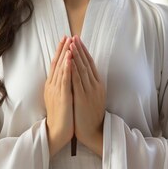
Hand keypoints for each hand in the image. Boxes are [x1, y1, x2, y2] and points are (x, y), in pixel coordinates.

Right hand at [44, 36, 73, 156]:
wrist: (57, 132)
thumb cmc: (61, 117)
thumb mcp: (60, 98)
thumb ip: (61, 86)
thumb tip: (66, 75)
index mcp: (52, 86)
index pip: (56, 65)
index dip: (60, 52)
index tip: (65, 40)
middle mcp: (52, 86)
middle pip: (57, 63)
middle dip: (63, 49)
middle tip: (67, 36)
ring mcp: (56, 90)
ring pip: (60, 68)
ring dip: (65, 54)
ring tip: (69, 42)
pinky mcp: (62, 96)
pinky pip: (64, 79)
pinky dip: (67, 67)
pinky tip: (69, 58)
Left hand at [69, 36, 105, 156]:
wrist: (94, 131)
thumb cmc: (91, 115)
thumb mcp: (94, 97)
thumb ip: (90, 84)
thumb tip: (85, 72)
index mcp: (98, 84)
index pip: (90, 63)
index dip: (84, 51)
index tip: (78, 40)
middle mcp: (95, 85)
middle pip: (86, 63)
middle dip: (79, 49)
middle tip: (74, 37)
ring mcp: (89, 91)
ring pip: (82, 70)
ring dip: (76, 56)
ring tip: (71, 44)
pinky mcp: (82, 97)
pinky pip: (77, 81)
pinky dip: (73, 69)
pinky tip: (69, 62)